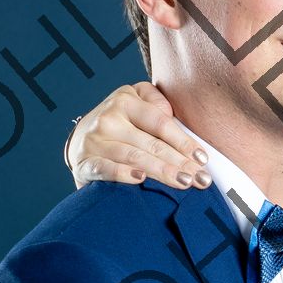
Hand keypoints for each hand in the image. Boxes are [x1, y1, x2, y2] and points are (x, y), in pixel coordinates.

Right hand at [66, 80, 211, 188]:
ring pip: (133, 157)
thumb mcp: (135, 100)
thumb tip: (170, 113)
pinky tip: (141, 179)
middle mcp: (108, 118)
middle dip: (180, 163)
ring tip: (183, 182)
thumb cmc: (120, 122)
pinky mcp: (84, 162)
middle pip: (151, 143)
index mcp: (125, 100)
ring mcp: (95, 141)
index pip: (160, 122)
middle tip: (201, 179)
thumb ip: (155, 101)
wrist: (80, 140)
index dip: (183, 141)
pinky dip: (122, 174)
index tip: (203, 159)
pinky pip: (105, 169)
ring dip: (161, 172)